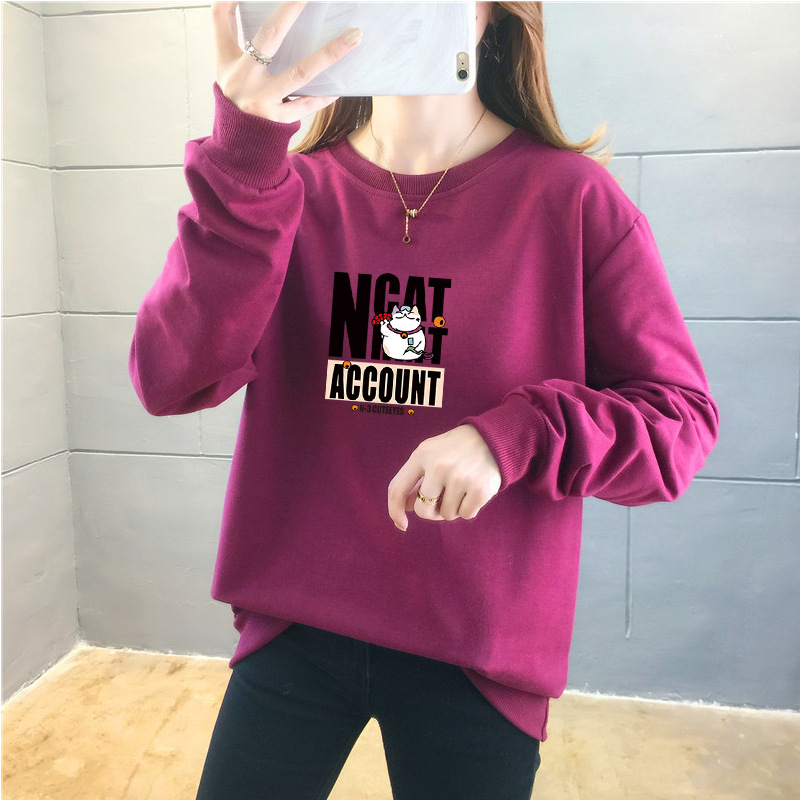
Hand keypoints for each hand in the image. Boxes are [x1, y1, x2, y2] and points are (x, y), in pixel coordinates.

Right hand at [212, 1, 361, 122]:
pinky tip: (340, 85)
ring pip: (300, 73)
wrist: (237, 140)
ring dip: (328, 54)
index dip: (245, 1)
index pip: (228, 17)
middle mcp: (245, 78)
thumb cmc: (234, 89)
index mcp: (231, 58)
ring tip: (354, 37)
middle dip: (289, 11)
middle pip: (269, 38)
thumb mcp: (224, 59)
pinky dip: (323, 95)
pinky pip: (307, 104)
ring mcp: (263, 100)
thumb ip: (226, 25)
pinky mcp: (279, 120)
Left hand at [388, 425, 501, 531]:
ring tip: (461, 489)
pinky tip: (473, 491)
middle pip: (423, 510)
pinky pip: (466, 515)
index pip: (397, 489)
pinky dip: (469, 508)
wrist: (493, 438)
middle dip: (431, 512)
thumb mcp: (431, 454)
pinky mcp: (479, 489)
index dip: (395, 511)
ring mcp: (460, 477)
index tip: (401, 524)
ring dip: (453, 508)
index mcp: (422, 454)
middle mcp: (439, 465)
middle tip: (442, 501)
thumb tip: (405, 507)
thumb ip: (415, 478)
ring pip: (447, 515)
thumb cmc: (455, 450)